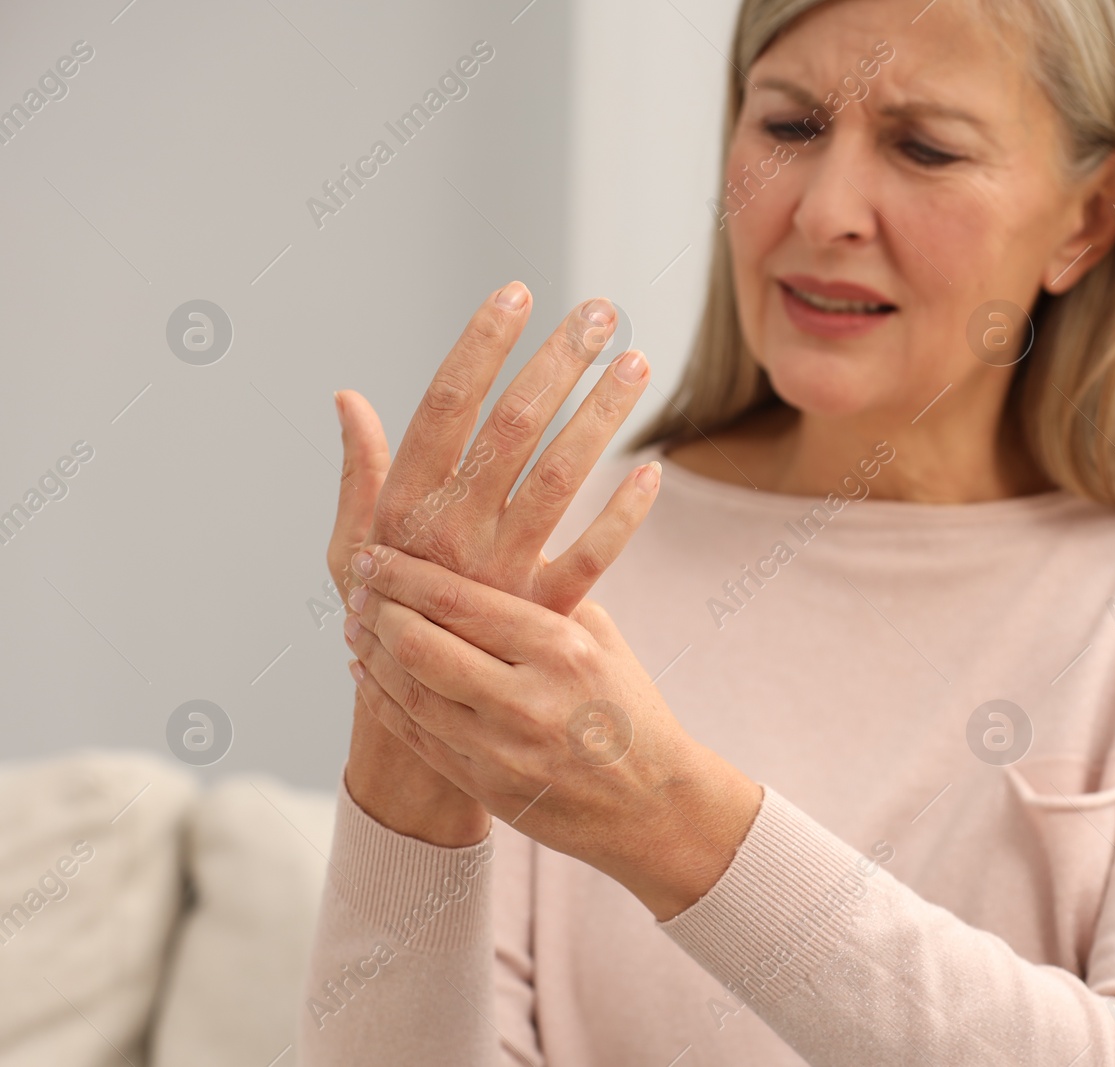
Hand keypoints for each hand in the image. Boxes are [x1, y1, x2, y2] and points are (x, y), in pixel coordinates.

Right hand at [329, 281, 656, 844]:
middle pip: (513, 427)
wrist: (411, 728)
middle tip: (601, 312)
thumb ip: (361, 475)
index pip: (444, 407)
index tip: (517, 292)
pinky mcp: (541, 618)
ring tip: (638, 364)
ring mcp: (500, 577)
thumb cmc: (377, 623)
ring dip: (602, 417)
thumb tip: (349, 397)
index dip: (481, 345)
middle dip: (558, 363)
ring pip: (559, 478)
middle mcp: (451, 535)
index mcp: (403, 509)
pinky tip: (654, 471)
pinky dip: (624, 517)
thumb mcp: (348, 551)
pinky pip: (592, 560)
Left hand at [344, 543, 763, 919]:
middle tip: (358, 588)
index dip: (404, 576)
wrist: (652, 804)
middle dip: (377, 611)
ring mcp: (501, 749)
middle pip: (420, 645)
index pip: (459, 601)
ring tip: (353, 625)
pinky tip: (367, 673)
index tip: (375, 555)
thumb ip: (546, 594)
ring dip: (369, 654)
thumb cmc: (629, 709)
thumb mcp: (600, 639)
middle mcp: (526, 699)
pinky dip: (381, 700)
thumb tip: (492, 540)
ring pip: (408, 692)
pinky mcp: (485, 786)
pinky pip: (415, 735)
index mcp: (560, 649)